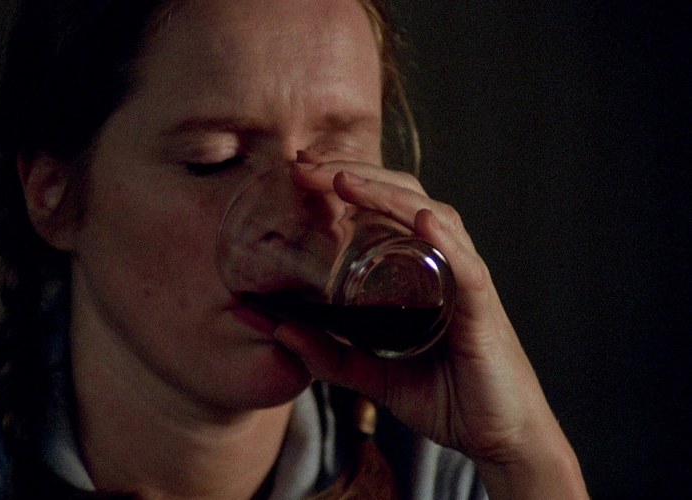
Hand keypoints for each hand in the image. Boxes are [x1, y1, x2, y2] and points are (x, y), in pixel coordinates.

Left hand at [274, 160, 587, 498]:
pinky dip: (447, 241)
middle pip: (404, 200)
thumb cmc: (444, 397)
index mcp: (419, 271)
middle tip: (306, 165)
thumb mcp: (372, 373)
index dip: (345, 184)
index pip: (383, 211)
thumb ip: (328, 354)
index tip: (300, 171)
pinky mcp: (484, 313)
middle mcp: (444, 265)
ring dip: (389, 195)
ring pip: (435, 219)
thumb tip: (277, 329)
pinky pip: (468, 269)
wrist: (499, 438)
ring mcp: (466, 284)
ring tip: (345, 179)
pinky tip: (423, 220)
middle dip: (355, 175)